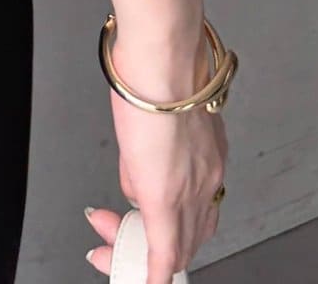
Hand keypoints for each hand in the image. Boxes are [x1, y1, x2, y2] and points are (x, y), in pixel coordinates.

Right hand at [84, 37, 227, 280]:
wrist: (163, 57)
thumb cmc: (158, 67)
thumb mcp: (155, 113)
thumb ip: (149, 153)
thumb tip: (135, 182)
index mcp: (208, 157)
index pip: (194, 207)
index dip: (171, 226)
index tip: (146, 231)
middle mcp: (208, 178)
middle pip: (188, 234)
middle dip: (151, 246)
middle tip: (116, 245)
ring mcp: (192, 190)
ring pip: (177, 244)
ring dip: (143, 252)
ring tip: (109, 246)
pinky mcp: (165, 198)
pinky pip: (165, 251)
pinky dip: (155, 271)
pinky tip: (142, 279)